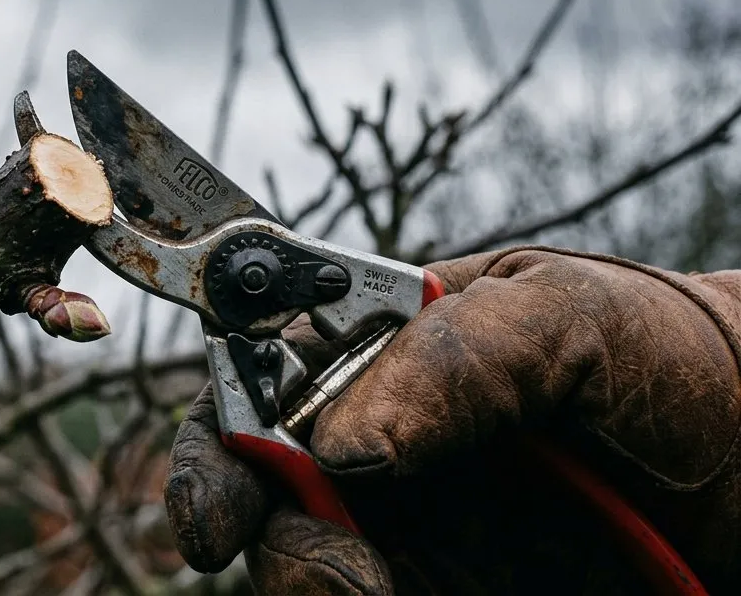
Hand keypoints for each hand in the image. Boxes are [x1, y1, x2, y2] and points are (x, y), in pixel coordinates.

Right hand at [164, 247, 740, 593]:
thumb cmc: (668, 358)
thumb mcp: (569, 316)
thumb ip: (452, 353)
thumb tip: (341, 441)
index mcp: (376, 362)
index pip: (256, 391)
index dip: (218, 451)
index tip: (215, 518)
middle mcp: (376, 453)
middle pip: (265, 506)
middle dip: (275, 546)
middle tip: (344, 581)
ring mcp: (413, 538)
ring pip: (312, 580)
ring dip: (325, 594)